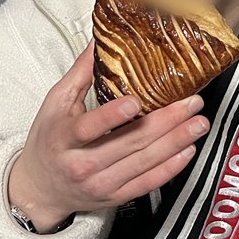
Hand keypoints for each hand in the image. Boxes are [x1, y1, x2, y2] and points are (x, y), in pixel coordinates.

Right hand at [7, 42, 209, 231]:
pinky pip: (148, 183)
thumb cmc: (49, 141)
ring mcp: (101, 183)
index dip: (112, 116)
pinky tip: (188, 150)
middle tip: (192, 103)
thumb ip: (80, 73)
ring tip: (198, 123)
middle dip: (166, 122)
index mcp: (64, 137)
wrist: (39, 189)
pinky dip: (171, 168)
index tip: (135, 101)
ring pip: (144, 162)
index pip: (89, 128)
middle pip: (130, 142)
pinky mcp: (115, 197)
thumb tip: (101, 41)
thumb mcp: (56, 104)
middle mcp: (82, 163)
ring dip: (177, 141)